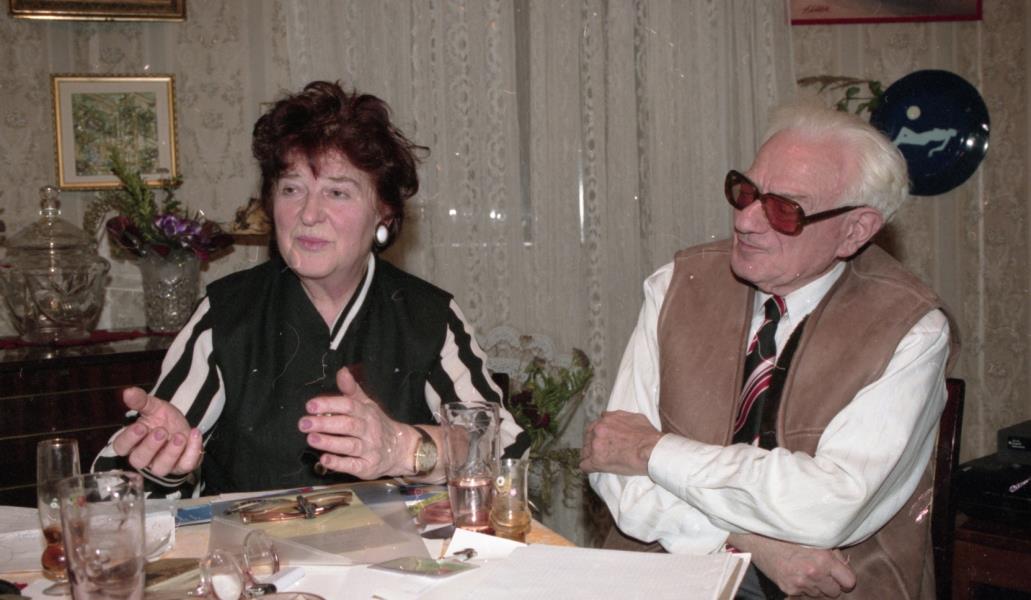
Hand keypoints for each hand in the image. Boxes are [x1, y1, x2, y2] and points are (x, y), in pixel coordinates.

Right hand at [111, 387, 202, 476]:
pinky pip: (185, 466)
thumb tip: (128, 391)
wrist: (184, 426)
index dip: (129, 439)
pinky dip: (192, 451)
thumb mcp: (153, 407)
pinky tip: (194, 434)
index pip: (121, 447)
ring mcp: (163, 465)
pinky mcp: (181, 467)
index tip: (141, 426)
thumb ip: (141, 401)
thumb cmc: (163, 420)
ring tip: (179, 436)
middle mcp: (145, 458)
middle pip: (139, 461)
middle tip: (161, 431)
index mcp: (133, 443)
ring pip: (161, 468)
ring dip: (171, 452)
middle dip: (150, 446)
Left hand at [299, 366, 418, 479]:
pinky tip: (325, 459)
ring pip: (349, 445)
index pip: (349, 406)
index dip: (330, 404)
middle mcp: (369, 430)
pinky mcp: (367, 467)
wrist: (400, 449)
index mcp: (366, 413)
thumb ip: (352, 390)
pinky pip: (353, 465)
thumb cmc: (377, 425)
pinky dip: (339, 463)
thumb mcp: (367, 405)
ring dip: (330, 442)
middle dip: (325, 423)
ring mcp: (369, 449)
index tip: (311, 405)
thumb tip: (342, 371)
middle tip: (304, 422)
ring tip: (311, 438)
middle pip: (347, 425)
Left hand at [580, 410, 663, 475]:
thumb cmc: (648, 435)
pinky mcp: (597, 461)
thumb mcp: (635, 417)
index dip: (598, 435)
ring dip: (590, 456)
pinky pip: (584, 465)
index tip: (603, 441)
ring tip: (598, 462)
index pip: (594, 426)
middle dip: (593, 444)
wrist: (652, 450)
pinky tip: (594, 469)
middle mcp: (598, 430)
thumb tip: (609, 415)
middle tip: (601, 452)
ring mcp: (596, 446)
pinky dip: (588, 468)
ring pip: (584, 451)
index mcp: (606, 419)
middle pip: (587, 438)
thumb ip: (619, 416)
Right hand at [728, 533, 855, 597]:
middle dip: (832, 584)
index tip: (840, 575)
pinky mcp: (789, 589)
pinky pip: (805, 595)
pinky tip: (796, 574)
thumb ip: (833, 553)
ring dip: (817, 586)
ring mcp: (800, 584)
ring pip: (820, 595)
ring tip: (807, 571)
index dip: (846, 578)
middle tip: (823, 573)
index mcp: (824, 560)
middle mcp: (814, 574)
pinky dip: (803, 588)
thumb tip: (845, 566)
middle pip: (835, 592)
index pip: (849, 582)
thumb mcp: (815, 538)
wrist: (760, 538)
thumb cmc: (789, 534)